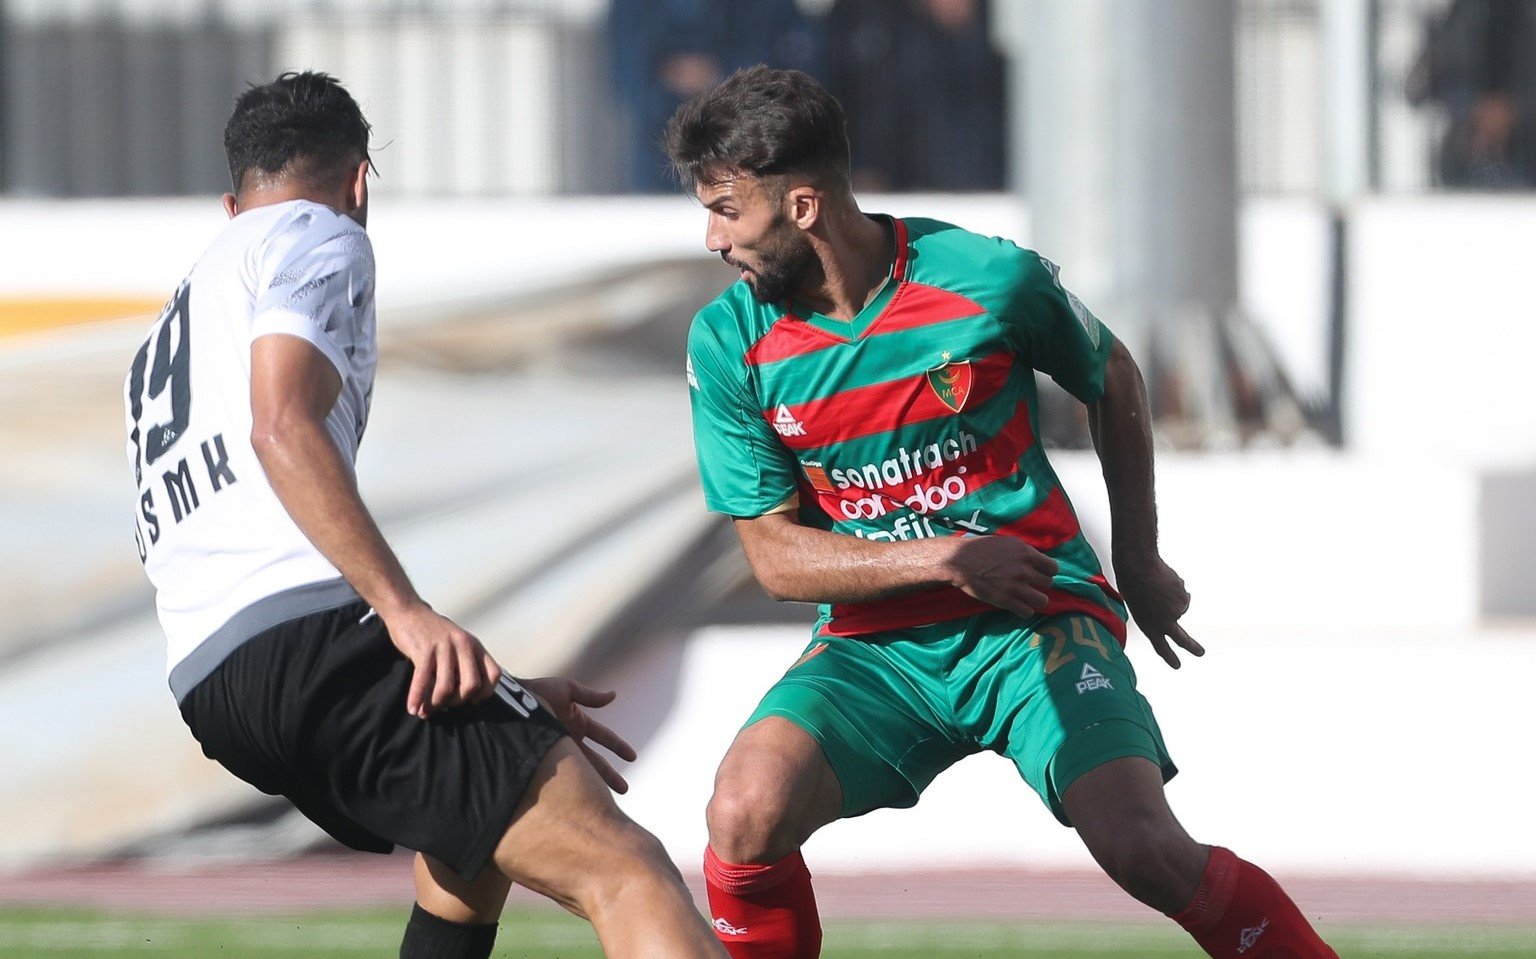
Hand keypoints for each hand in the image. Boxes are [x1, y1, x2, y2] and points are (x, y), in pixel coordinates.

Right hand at [380, 603, 501, 718]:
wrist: (408, 611)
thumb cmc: (433, 633)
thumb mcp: (458, 642)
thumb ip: (466, 662)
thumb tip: (469, 694)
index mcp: (475, 645)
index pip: (494, 674)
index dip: (486, 692)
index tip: (473, 701)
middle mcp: (463, 645)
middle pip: (471, 685)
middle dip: (458, 701)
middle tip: (445, 705)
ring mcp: (444, 647)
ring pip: (446, 687)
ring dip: (435, 704)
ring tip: (425, 711)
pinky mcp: (424, 650)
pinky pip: (422, 681)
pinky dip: (417, 698)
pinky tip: (412, 708)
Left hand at [521, 677, 637, 793]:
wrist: (508, 702)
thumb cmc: (537, 691)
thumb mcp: (566, 690)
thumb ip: (590, 696)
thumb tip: (613, 696)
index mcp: (578, 723)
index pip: (603, 737)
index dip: (618, 746)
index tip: (632, 757)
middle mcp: (569, 740)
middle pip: (595, 760)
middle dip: (609, 774)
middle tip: (624, 789)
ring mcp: (557, 751)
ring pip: (581, 770)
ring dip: (594, 783)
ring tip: (606, 800)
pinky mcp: (545, 759)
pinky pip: (562, 775)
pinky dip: (572, 784)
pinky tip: (580, 798)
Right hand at [942, 535, 1058, 618]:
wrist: (960, 561)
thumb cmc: (981, 548)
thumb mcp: (1007, 543)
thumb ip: (1024, 552)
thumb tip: (1037, 560)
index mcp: (1026, 553)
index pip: (1053, 567)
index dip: (1048, 571)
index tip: (1041, 573)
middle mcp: (1024, 570)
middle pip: (1048, 583)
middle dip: (1040, 584)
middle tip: (1031, 585)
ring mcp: (1015, 586)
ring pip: (1042, 600)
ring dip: (1036, 600)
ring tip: (1029, 598)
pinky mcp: (1006, 600)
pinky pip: (1027, 611)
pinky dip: (1025, 610)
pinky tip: (1019, 606)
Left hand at [1113, 553, 1204, 668]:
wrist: (1138, 568)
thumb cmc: (1131, 582)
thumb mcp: (1137, 603)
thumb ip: (1153, 612)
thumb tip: (1175, 610)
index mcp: (1148, 627)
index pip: (1160, 647)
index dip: (1169, 657)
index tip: (1177, 666)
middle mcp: (1165, 624)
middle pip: (1182, 640)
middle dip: (1192, 647)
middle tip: (1201, 653)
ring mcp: (1176, 613)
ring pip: (1179, 604)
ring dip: (1171, 594)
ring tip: (1157, 584)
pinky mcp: (1184, 600)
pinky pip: (1181, 592)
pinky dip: (1174, 585)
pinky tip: (1165, 580)